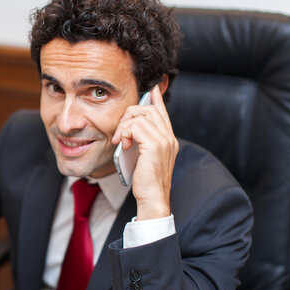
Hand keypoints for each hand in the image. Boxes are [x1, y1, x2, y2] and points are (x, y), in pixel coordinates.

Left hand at [112, 85, 178, 219]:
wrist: (152, 199)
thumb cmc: (145, 182)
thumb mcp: (143, 158)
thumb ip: (142, 143)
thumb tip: (131, 131)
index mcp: (168, 140)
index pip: (162, 113)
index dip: (156, 100)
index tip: (151, 90)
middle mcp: (169, 138)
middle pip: (148, 109)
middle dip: (129, 115)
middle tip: (120, 133)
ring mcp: (164, 141)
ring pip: (141, 116)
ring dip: (124, 126)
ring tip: (120, 141)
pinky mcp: (155, 146)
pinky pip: (136, 126)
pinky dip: (125, 133)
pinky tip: (123, 145)